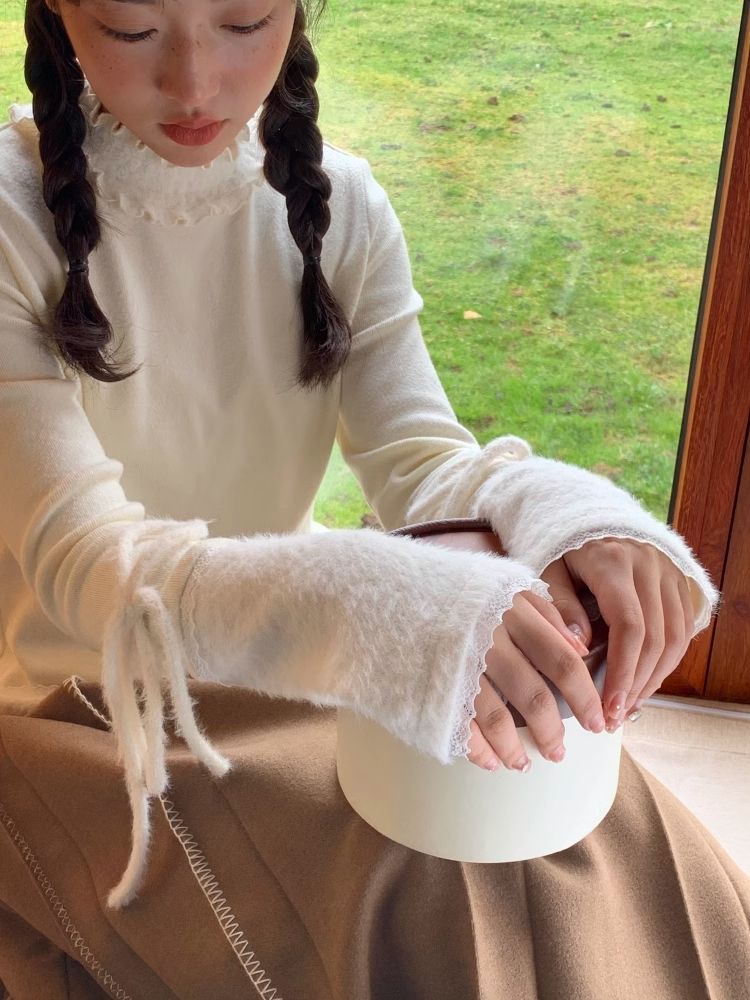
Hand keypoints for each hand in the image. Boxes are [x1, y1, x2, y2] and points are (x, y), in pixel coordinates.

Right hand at [415, 528, 605, 773]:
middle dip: (554, 731)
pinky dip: (479, 749)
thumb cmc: (445, 588)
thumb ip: (541, 611)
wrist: (375, 590)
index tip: (598, 719)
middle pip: (535, 695)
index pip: (561, 661)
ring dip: (517, 748)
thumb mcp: (497, 584)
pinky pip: (462, 728)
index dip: (584, 695)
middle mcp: (488, 638)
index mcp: (509, 610)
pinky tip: (490, 760)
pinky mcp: (430, 686)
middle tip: (560, 751)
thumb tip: (579, 647)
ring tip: (524, 763)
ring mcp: (457, 665)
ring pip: (500, 718)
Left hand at [540, 538, 694, 728]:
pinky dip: (666, 661)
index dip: (622, 671)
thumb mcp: (548, 571)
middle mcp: (649, 566)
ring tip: (629, 707)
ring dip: (654, 678)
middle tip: (614, 717)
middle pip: (656, 637)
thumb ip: (561, 607)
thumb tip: (579, 648)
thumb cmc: (561, 550)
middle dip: (637, 684)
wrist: (587, 514)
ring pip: (676, 637)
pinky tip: (644, 683)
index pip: (630, 626)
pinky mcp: (678, 581)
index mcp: (614, 563)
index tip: (608, 705)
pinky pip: (683, 629)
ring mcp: (669, 573)